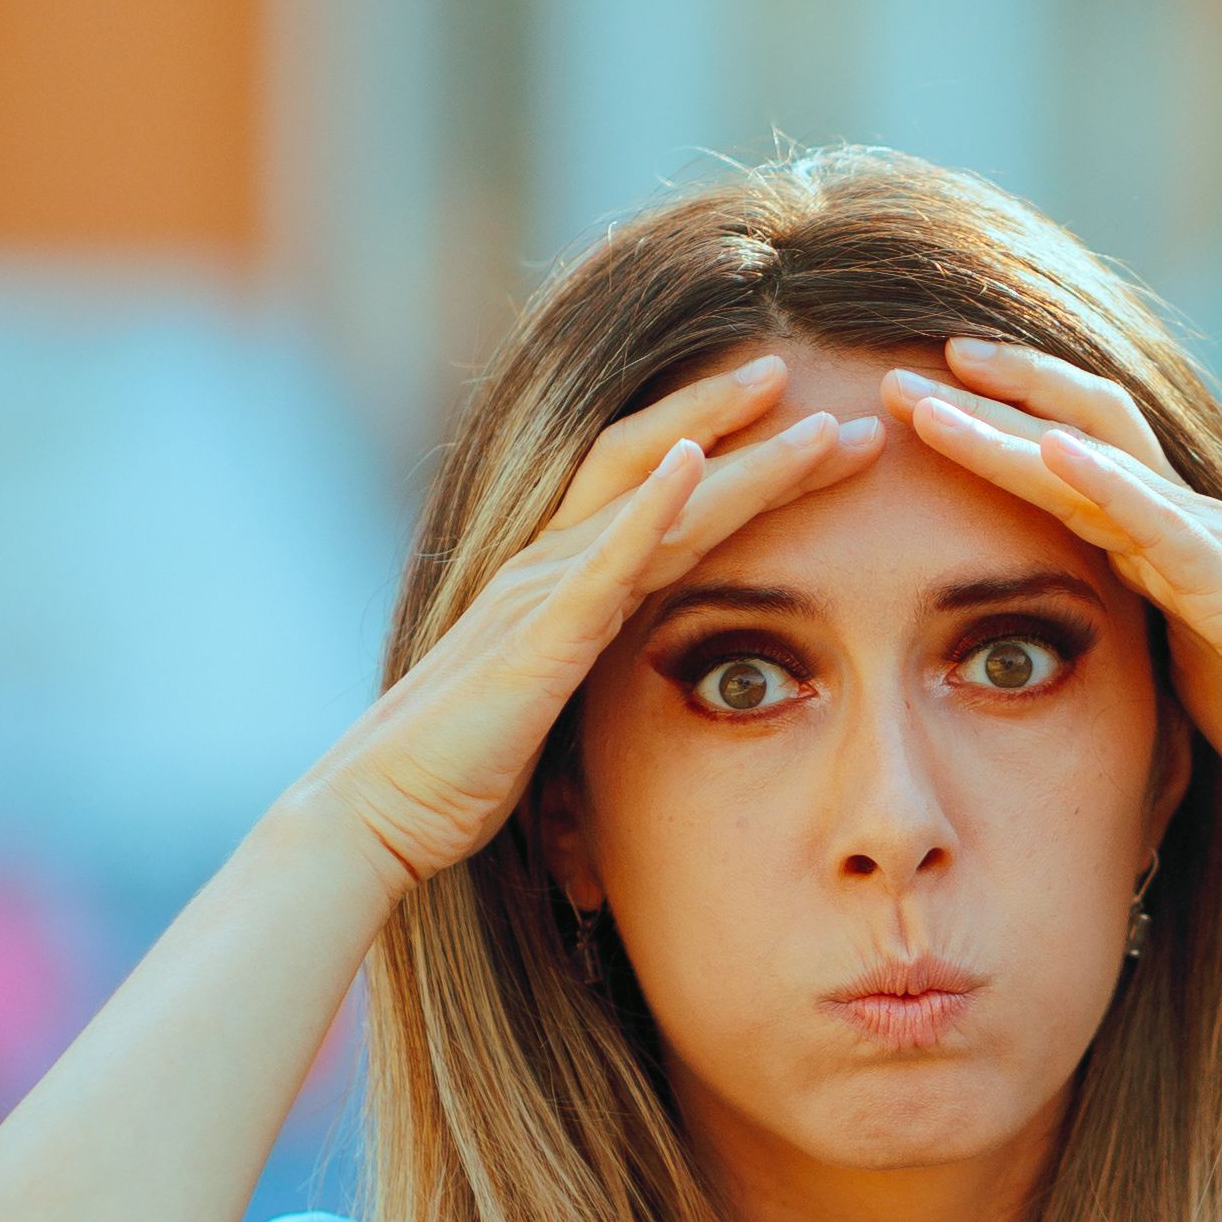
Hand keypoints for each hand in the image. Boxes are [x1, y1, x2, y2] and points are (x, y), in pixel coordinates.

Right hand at [306, 353, 880, 886]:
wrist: (377, 811)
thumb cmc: (459, 769)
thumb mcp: (551, 704)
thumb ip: (593, 666)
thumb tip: (650, 673)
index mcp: (558, 580)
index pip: (661, 496)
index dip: (736, 456)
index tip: (811, 435)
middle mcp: (549, 565)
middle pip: (668, 472)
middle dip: (757, 435)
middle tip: (844, 410)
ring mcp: (539, 593)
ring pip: (656, 502)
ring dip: (739, 458)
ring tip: (813, 423)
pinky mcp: (532, 641)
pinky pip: (600, 564)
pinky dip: (648, 509)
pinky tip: (693, 463)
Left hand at [889, 342, 1221, 821]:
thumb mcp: (1175, 663)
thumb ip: (1131, 623)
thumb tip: (1068, 627)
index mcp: (1163, 541)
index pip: (1065, 462)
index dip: (993, 426)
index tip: (922, 405)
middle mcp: (1182, 522)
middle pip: (1072, 430)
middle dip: (986, 397)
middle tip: (900, 373)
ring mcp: (1209, 544)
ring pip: (1098, 458)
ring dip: (1015, 422)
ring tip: (944, 387)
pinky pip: (1161, 524)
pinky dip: (1106, 483)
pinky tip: (1052, 451)